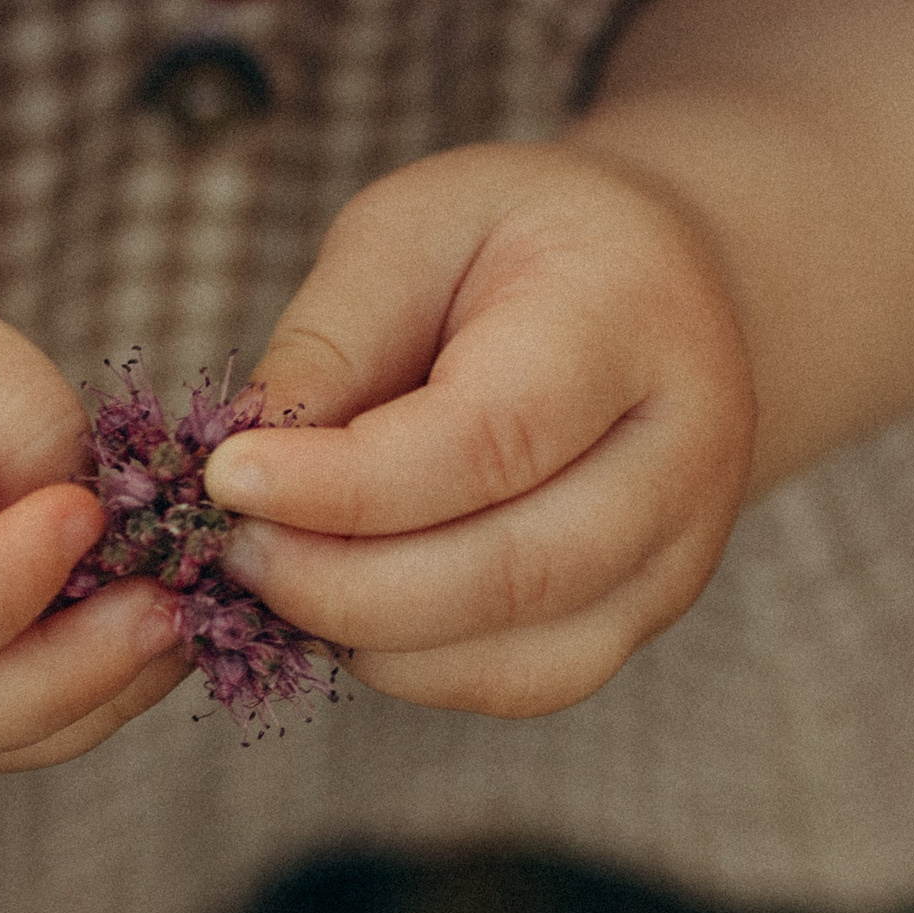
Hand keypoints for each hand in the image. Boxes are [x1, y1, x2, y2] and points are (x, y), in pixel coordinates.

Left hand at [202, 143, 755, 716]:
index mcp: (632, 319)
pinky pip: (520, 683)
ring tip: (273, 572)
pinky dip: (410, 667)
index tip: (226, 477)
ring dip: (365, 633)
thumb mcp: (409, 229)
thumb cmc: (511, 245)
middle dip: (340, 581)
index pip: (488, 439)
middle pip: (511, 570)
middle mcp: (686, 452)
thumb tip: (244, 463)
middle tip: (229, 545)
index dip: (344, 483)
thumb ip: (333, 338)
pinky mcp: (644, 617)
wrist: (650, 288)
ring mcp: (679, 553)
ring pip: (515, 655)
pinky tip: (340, 606)